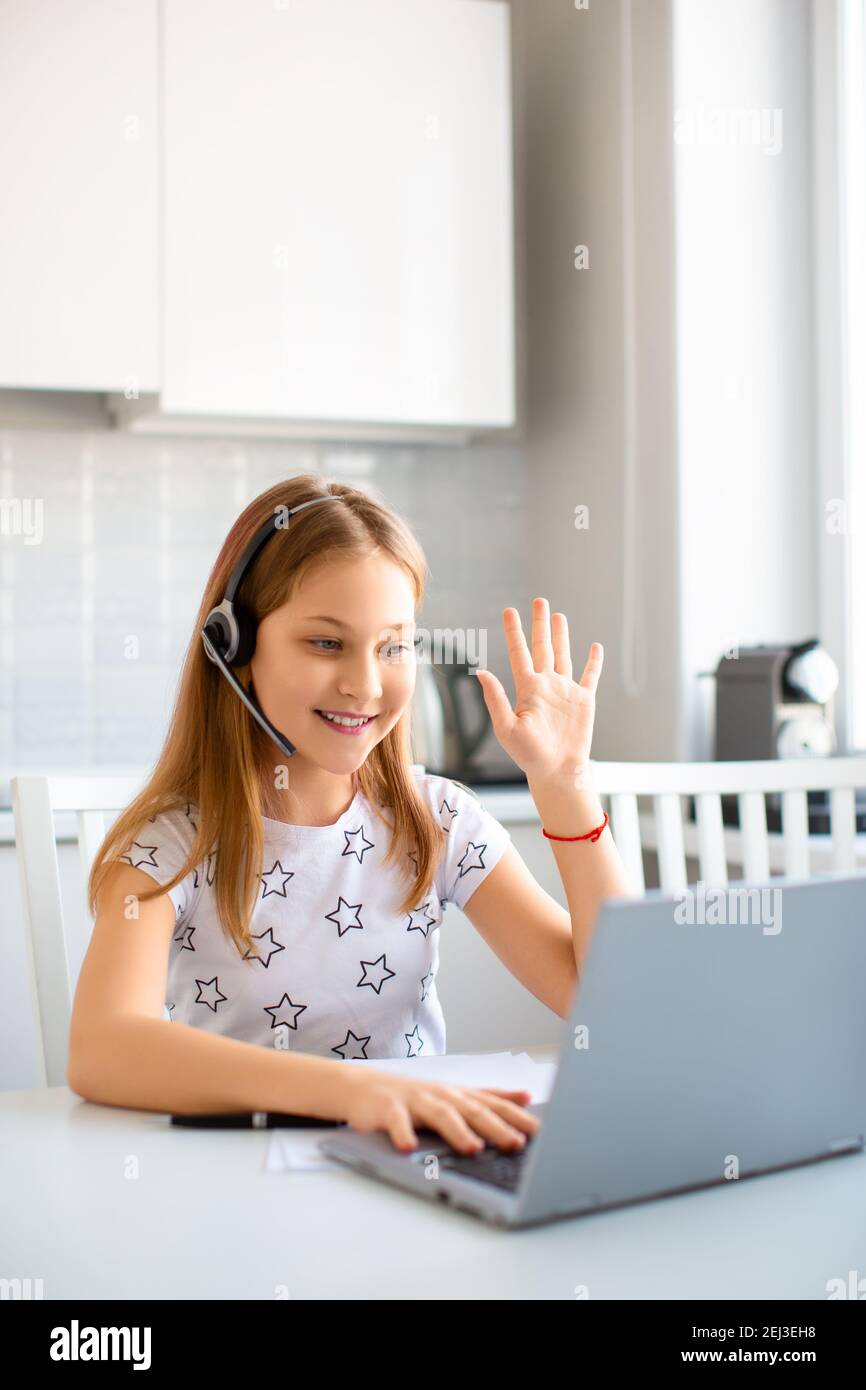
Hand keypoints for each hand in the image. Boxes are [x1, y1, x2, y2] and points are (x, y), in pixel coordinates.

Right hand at [343, 1072, 540, 1154]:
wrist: (363, 1088)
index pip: (494, 1105)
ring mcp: (415, 1100)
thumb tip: (525, 1097)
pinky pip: (396, 1123)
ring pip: (441, 1115)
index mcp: (459, 1096)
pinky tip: (409, 1149)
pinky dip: (403, 1134)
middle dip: (496, 1127)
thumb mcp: (454, 1096)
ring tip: (473, 1148)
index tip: (540, 1132)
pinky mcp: (388, 1109)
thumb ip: (489, 1097)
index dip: (517, 1118)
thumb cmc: (414, 1097)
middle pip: (473, 1111)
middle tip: (517, 1143)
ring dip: (458, 1131)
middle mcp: (441, 1096)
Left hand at [474, 598, 602, 782]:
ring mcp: (566, 691)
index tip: (509, 610)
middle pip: (543, 647)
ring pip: (564, 655)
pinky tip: (595, 646)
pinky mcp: (584, 700)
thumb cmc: (529, 755)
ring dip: (562, 635)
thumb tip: (481, 672)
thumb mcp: (506, 727)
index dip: (514, 631)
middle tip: (539, 600)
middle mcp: (546, 685)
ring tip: (559, 615)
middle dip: (540, 624)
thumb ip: (495, 699)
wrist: (557, 770)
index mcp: (527, 688)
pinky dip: (594, 661)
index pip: (519, 652)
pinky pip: (590, 676)